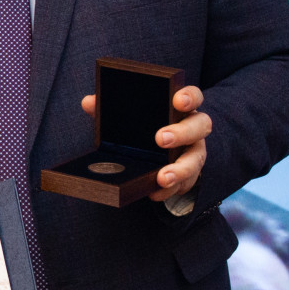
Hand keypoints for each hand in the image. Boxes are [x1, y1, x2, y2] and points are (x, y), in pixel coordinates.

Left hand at [80, 84, 211, 201]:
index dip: (189, 96)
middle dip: (182, 132)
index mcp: (180, 109)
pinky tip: (155, 193)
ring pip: (195, 160)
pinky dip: (169, 190)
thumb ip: (111, 107)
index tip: (178, 100)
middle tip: (161, 138)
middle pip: (200, 126)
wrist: (161, 154)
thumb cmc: (147, 128)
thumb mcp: (130, 117)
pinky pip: (184, 185)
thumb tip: (88, 102)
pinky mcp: (190, 176)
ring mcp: (194, 153)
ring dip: (180, 169)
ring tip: (162, 177)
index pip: (193, 96)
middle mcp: (193, 129)